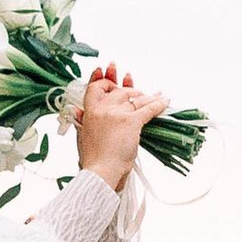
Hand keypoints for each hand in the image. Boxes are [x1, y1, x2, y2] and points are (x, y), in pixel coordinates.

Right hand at [72, 63, 166, 188]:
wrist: (100, 172)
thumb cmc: (92, 160)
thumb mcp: (81, 136)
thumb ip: (82, 121)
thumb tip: (77, 111)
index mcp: (89, 112)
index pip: (94, 87)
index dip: (101, 77)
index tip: (105, 69)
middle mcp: (102, 109)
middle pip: (119, 91)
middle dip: (131, 89)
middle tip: (138, 92)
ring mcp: (117, 114)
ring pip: (136, 98)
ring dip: (149, 96)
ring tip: (157, 95)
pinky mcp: (131, 122)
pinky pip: (148, 108)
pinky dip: (159, 104)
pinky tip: (165, 101)